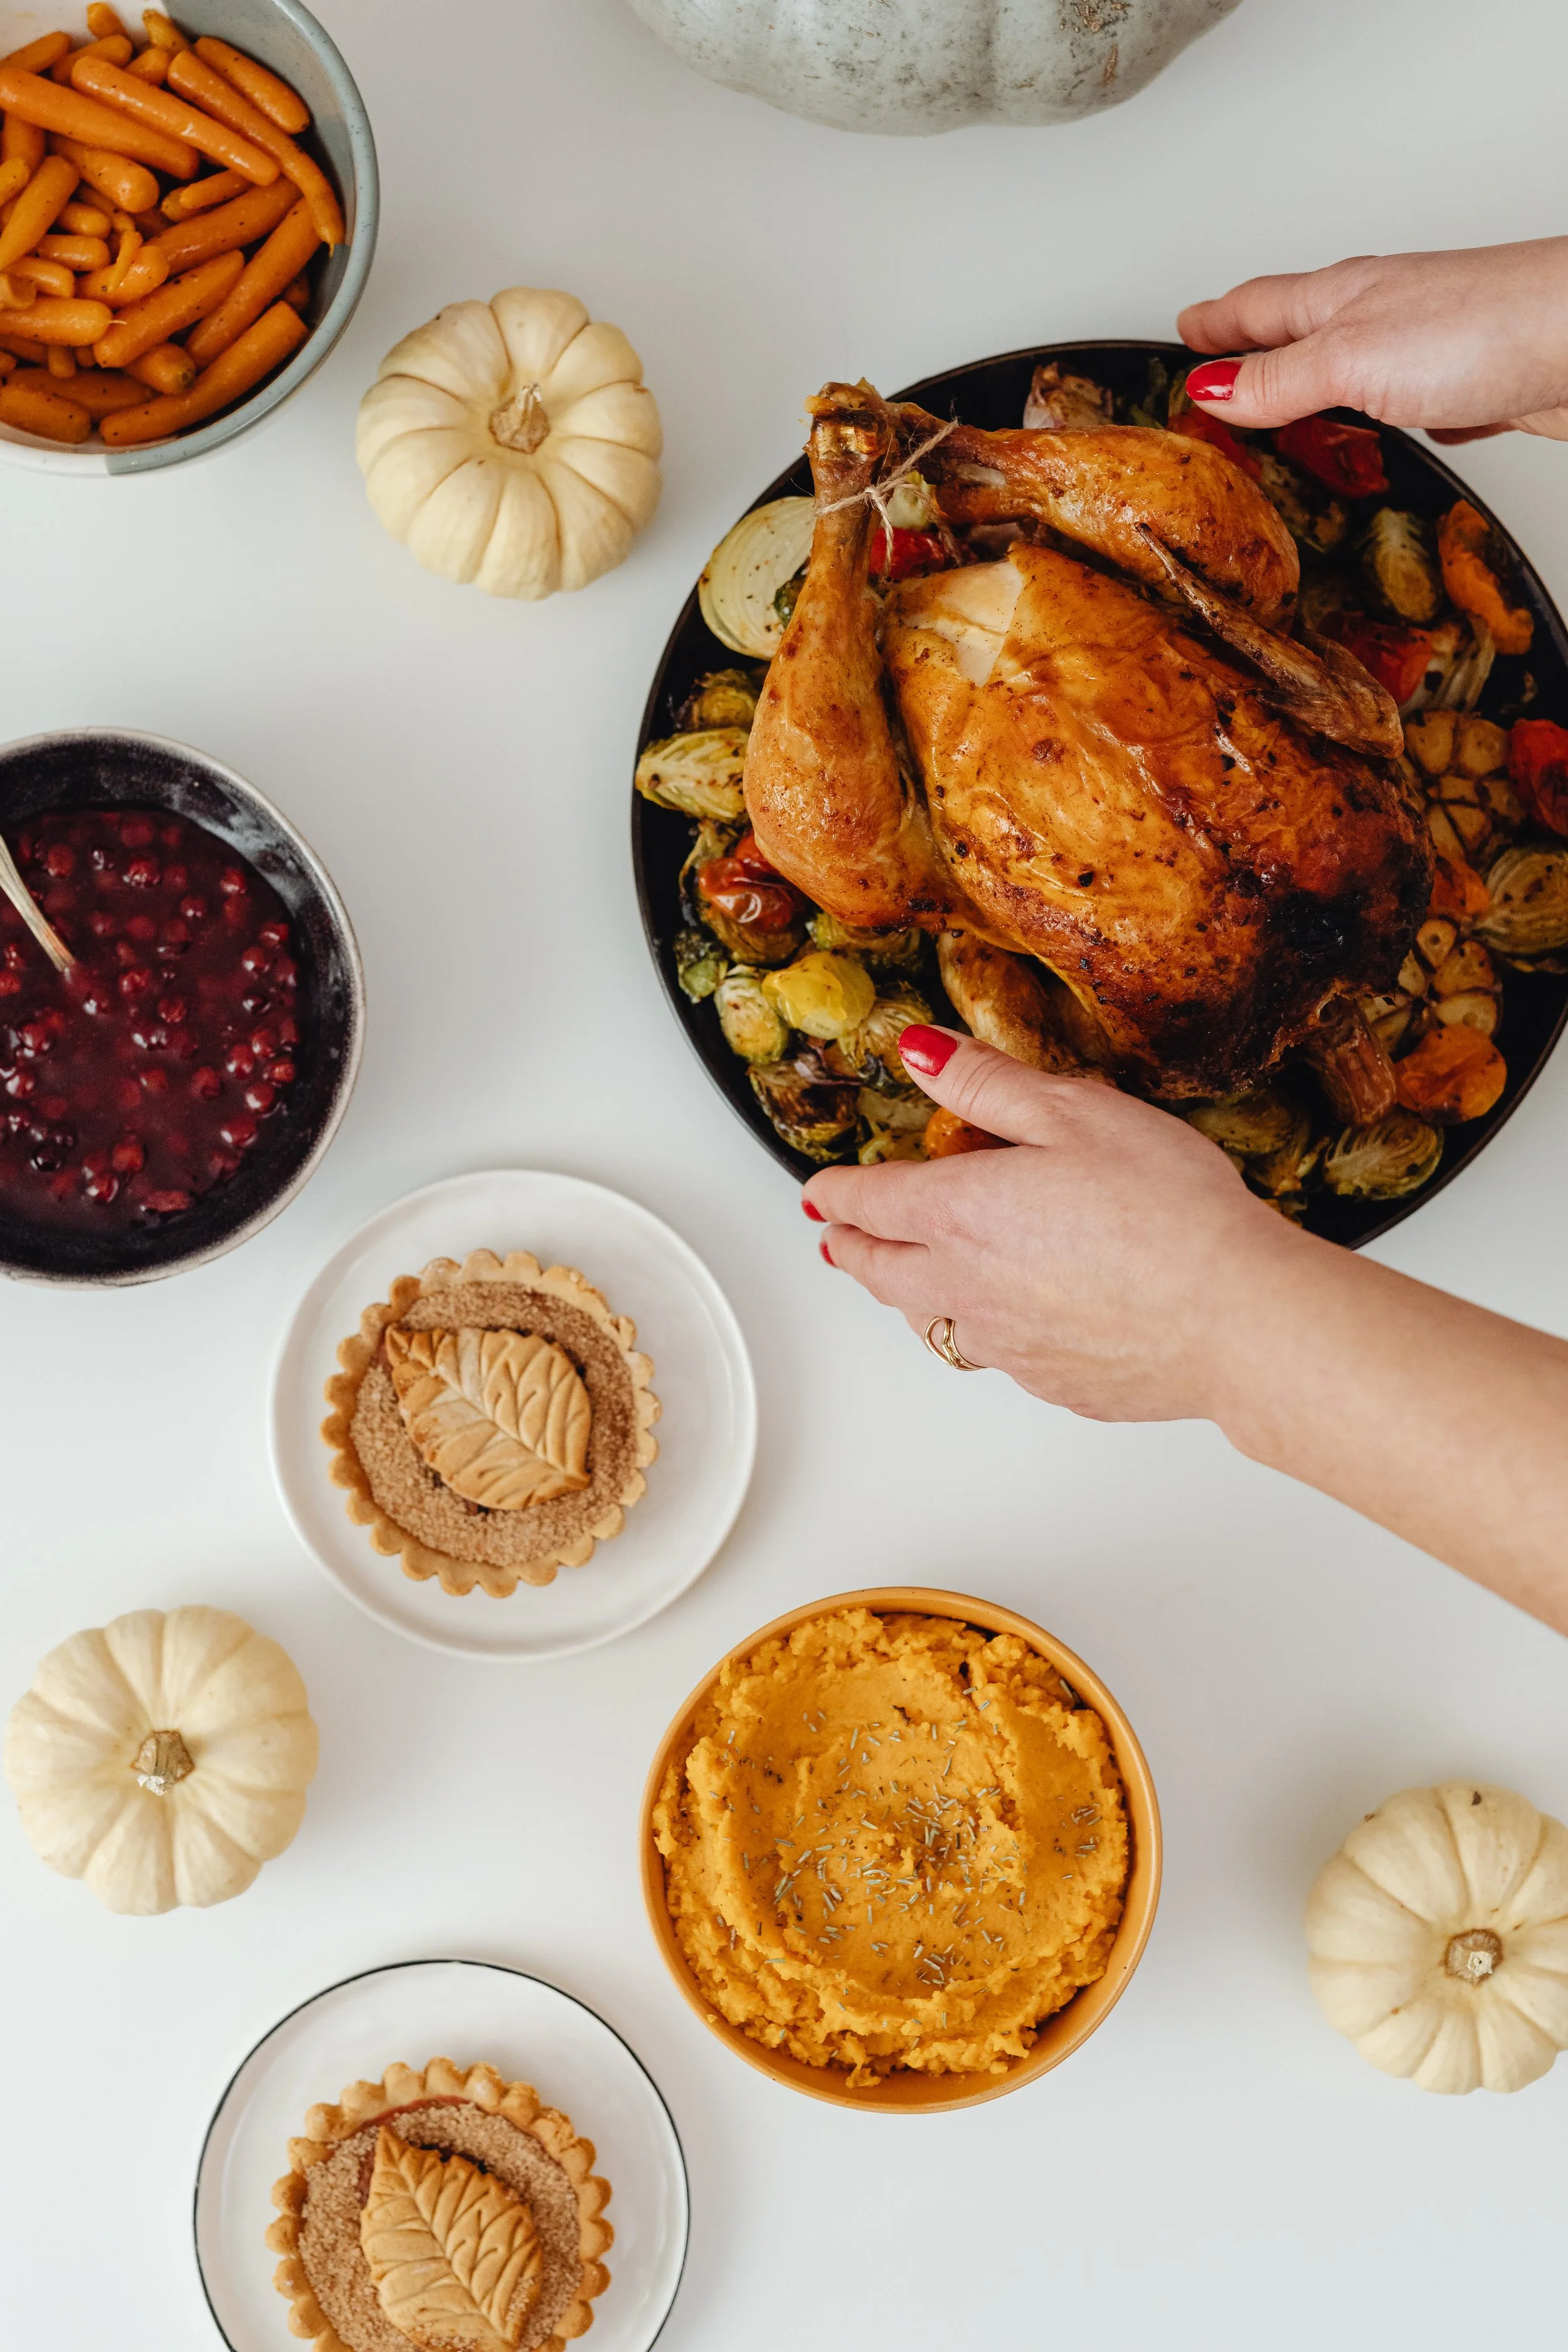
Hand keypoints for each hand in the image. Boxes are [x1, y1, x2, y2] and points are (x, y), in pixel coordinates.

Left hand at [802, 1027, 1296, 1421]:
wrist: (1235, 1320)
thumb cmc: (1168, 1211)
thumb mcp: (1075, 1113)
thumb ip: (987, 1084)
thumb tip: (922, 1053)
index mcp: (959, 1213)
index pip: (871, 1200)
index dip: (839, 1191)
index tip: (822, 1189)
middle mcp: (966, 1287)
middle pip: (879, 1271)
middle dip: (850, 1248)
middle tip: (835, 1237)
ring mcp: (1007, 1345)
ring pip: (929, 1321)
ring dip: (904, 1295)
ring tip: (900, 1280)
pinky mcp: (1053, 1383)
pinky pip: (993, 1356)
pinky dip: (977, 1332)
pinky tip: (999, 1322)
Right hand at [1176, 239, 1567, 441]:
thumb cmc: (1481, 326)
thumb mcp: (1348, 360)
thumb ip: (1277, 381)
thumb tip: (1210, 389)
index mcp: (1338, 300)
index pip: (1255, 307)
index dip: (1213, 323)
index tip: (1180, 333)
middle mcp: (1379, 316)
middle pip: (1297, 333)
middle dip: (1253, 352)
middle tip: (1216, 368)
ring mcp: (1423, 349)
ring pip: (1347, 372)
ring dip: (1311, 391)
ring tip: (1279, 413)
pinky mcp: (1467, 386)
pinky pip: (1403, 407)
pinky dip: (1376, 425)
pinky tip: (1380, 440)